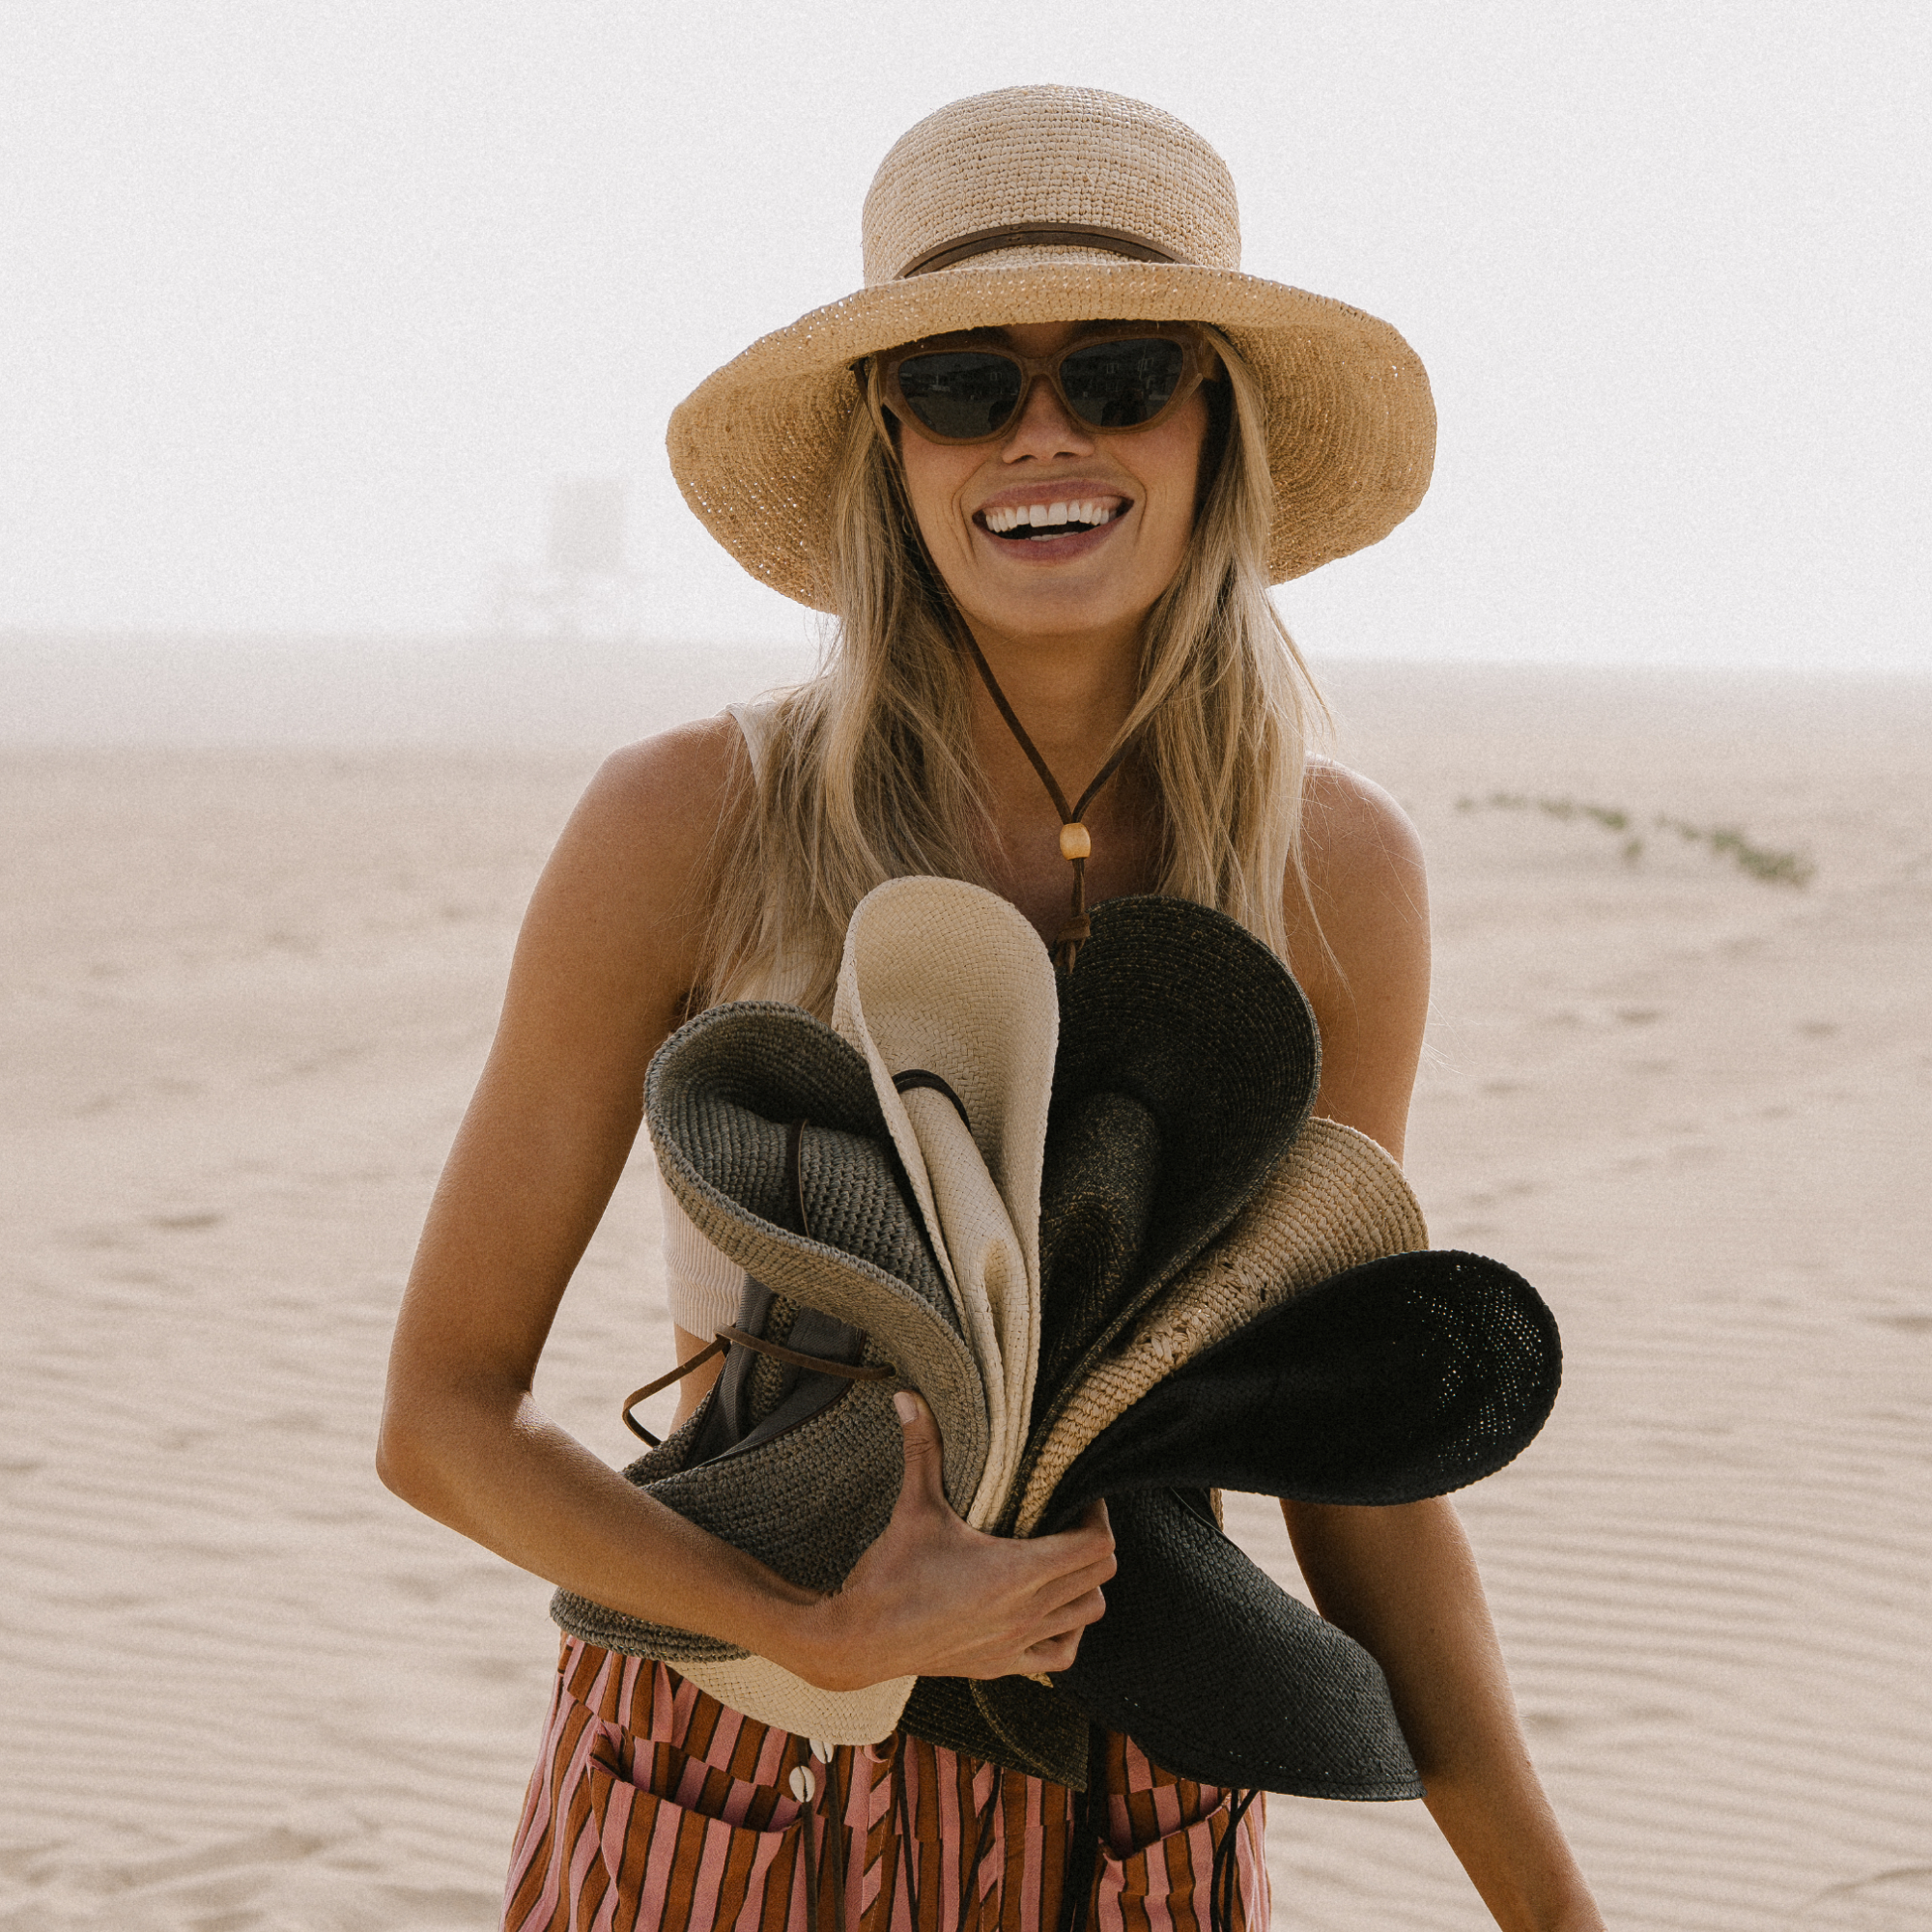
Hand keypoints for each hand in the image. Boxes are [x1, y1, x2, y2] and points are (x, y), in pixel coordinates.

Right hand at [782, 1391, 1114, 1690]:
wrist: (862, 1640)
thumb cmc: (892, 1574)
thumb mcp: (914, 1507)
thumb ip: (921, 1449)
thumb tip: (908, 1396)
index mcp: (1016, 1572)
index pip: (1095, 1546)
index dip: (1097, 1516)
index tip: (1080, 1496)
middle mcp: (1027, 1611)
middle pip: (1100, 1576)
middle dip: (1093, 1542)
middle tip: (1071, 1518)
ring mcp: (1017, 1644)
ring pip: (1088, 1614)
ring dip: (1085, 1584)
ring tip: (1063, 1558)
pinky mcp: (1002, 1665)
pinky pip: (1061, 1655)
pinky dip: (1068, 1630)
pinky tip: (1049, 1609)